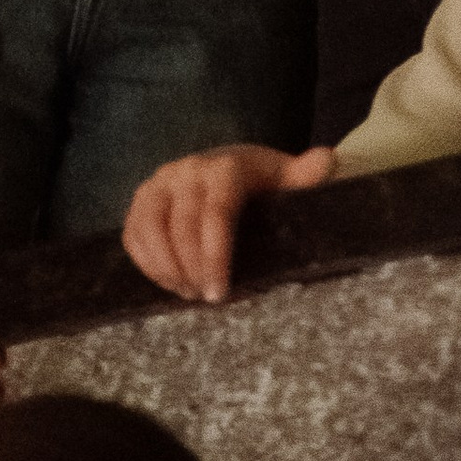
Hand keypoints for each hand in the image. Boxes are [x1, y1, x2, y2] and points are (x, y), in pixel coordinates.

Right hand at [121, 142, 337, 304]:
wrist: (223, 164)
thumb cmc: (257, 179)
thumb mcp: (281, 175)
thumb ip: (303, 174)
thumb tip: (328, 161)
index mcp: (223, 167)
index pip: (216, 212)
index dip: (215, 255)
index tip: (220, 292)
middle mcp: (185, 170)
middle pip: (182, 225)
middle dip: (192, 269)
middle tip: (207, 300)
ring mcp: (158, 184)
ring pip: (150, 228)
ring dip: (166, 268)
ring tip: (188, 293)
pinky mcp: (140, 200)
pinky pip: (132, 233)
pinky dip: (146, 262)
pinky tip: (168, 283)